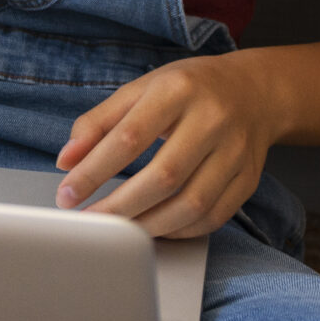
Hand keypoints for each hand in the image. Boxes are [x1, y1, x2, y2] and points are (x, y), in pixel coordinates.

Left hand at [53, 52, 287, 238]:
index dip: (94, 171)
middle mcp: (212, 119)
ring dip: (149, 225)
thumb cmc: (187, 90)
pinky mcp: (248, 178)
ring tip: (119, 229)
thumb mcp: (140, 89)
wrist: (253, 91)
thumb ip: (98, 122)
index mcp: (177, 90)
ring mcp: (235, 151)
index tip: (68, 194)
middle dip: (120, 207)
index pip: (130, 137)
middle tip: (91, 220)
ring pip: (191, 204)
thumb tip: (66, 160)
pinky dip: (179, 230)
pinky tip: (155, 227)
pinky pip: (212, 217)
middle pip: (164, 176)